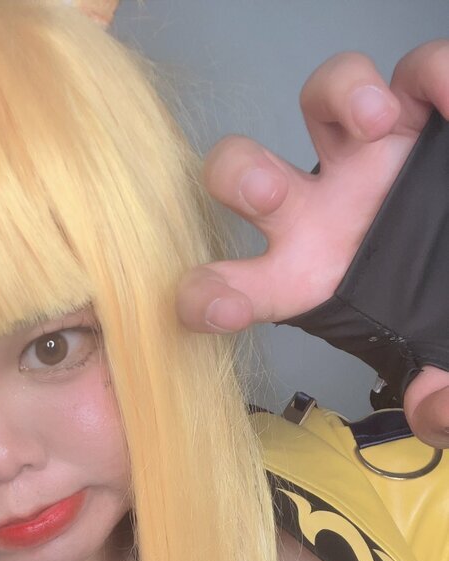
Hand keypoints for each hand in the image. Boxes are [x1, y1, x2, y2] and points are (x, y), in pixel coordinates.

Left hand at [175, 41, 448, 447]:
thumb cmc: (439, 311)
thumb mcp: (442, 365)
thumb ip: (438, 399)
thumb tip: (437, 414)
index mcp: (306, 278)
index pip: (234, 288)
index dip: (208, 297)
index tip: (213, 308)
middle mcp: (321, 212)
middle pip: (244, 175)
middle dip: (241, 177)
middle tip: (271, 191)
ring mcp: (366, 157)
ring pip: (317, 99)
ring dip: (334, 98)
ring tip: (373, 123)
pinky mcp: (419, 112)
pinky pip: (412, 74)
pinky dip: (431, 73)